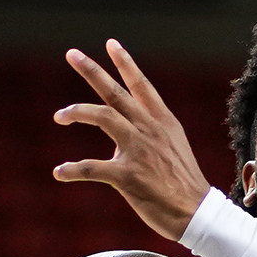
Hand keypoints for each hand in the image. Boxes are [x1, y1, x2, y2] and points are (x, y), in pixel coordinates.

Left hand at [54, 39, 214, 242]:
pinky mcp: (127, 175)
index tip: (110, 44)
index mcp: (162, 122)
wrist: (197, 212)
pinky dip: (72, 169)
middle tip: (72, 53)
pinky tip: (60, 172)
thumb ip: (151, 132)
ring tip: (59, 115)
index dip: (125, 63)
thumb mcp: (174, 146)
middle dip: (92, 70)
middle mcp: (149, 130)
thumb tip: (127, 130)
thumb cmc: (184, 183)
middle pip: (115, 92)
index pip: (141, 85)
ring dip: (77, 112)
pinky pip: (92, 168)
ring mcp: (138, 150)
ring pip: (102, 117)